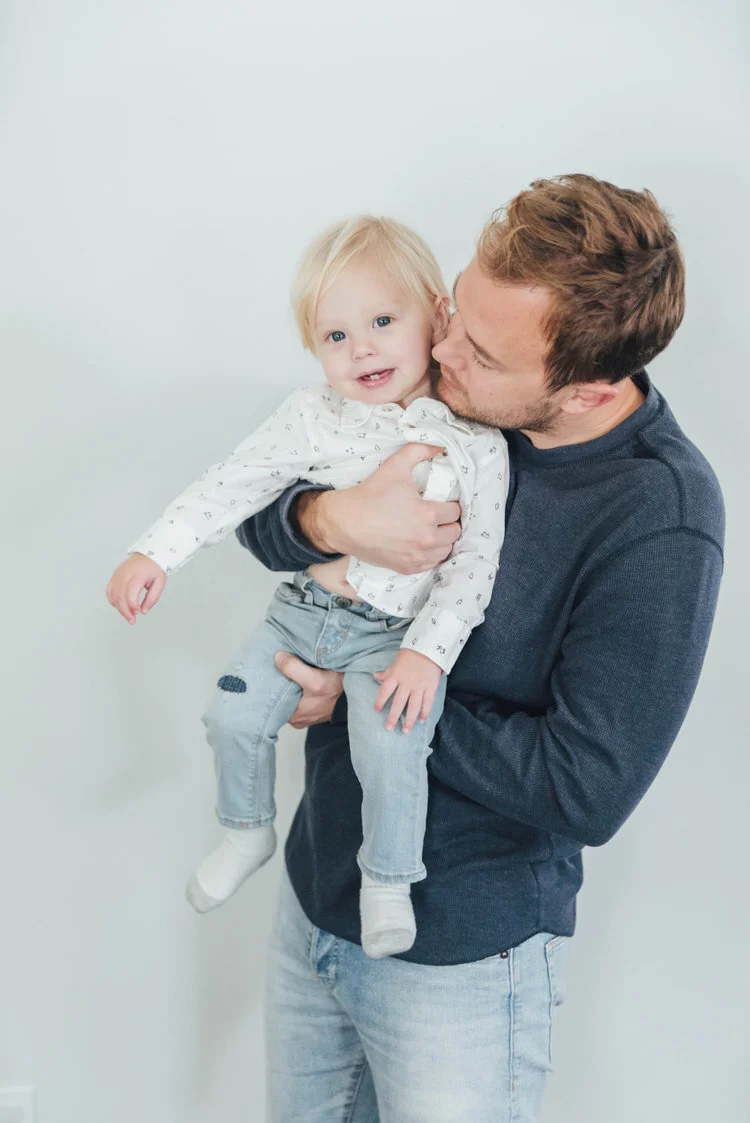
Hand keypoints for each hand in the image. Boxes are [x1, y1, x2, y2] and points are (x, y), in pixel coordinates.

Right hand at [106, 553, 166, 623]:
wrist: (148, 555)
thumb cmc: (154, 569)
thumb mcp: (160, 583)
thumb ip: (152, 598)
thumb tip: (143, 611)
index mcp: (138, 575)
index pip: (130, 594)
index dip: (133, 606)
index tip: (138, 612)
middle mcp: (125, 574)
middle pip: (120, 596)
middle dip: (125, 611)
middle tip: (131, 620)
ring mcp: (118, 575)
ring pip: (113, 595)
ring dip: (119, 608)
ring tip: (127, 615)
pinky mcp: (114, 576)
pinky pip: (109, 590)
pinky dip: (113, 600)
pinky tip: (119, 606)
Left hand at [274, 651, 343, 728]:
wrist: (359, 693)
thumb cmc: (339, 691)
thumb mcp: (315, 680)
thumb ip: (294, 669)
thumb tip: (278, 657)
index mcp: (294, 717)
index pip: (273, 701)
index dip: (271, 685)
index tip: (268, 670)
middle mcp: (298, 718)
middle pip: (282, 697)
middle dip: (280, 681)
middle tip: (276, 665)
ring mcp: (307, 712)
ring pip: (291, 694)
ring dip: (291, 681)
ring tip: (289, 666)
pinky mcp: (315, 705)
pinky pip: (301, 693)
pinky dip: (300, 683)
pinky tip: (301, 672)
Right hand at [296, 443, 461, 573]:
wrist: (344, 523)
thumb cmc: (370, 495)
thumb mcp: (395, 466)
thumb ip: (419, 451)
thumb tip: (440, 445)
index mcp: (427, 514)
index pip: (456, 512)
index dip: (452, 504)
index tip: (445, 502)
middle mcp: (425, 539)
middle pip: (455, 532)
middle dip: (450, 522)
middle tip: (441, 515)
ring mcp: (416, 556)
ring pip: (446, 550)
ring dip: (444, 539)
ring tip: (435, 529)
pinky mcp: (407, 568)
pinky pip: (431, 564)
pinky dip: (432, 555)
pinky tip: (424, 544)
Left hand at [373, 649, 443, 733]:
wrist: (429, 648)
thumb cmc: (410, 655)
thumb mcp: (395, 663)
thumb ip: (387, 673)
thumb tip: (375, 677)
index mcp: (396, 676)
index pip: (385, 690)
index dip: (380, 701)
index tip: (376, 710)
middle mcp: (407, 683)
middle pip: (399, 702)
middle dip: (393, 716)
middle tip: (389, 728)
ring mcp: (419, 686)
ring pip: (414, 706)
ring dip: (409, 719)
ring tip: (406, 730)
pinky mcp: (431, 687)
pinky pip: (427, 702)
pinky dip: (425, 712)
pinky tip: (422, 720)